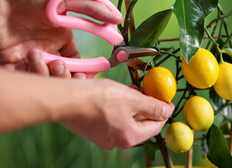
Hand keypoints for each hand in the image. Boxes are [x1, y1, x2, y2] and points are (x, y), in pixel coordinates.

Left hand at [0, 0, 121, 75]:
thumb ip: (93, 9)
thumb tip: (117, 21)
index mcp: (62, 38)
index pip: (78, 61)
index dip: (84, 71)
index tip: (88, 76)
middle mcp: (47, 49)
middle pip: (61, 74)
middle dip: (64, 77)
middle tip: (61, 68)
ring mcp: (28, 54)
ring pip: (42, 78)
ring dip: (43, 75)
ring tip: (37, 57)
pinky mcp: (9, 57)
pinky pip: (19, 77)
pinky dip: (23, 77)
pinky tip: (24, 64)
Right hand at [58, 78, 174, 149]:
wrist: (65, 100)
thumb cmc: (98, 99)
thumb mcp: (132, 99)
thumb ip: (151, 107)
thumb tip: (166, 111)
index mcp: (129, 137)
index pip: (155, 127)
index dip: (163, 113)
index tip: (167, 101)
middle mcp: (116, 142)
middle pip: (140, 125)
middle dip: (146, 108)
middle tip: (149, 92)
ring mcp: (102, 137)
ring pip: (125, 121)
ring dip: (132, 106)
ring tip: (133, 90)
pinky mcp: (91, 130)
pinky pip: (111, 120)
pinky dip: (118, 108)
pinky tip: (116, 95)